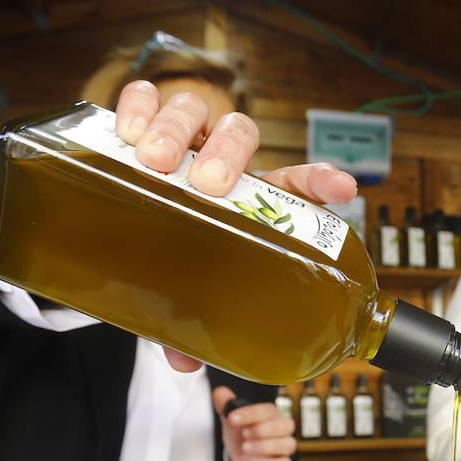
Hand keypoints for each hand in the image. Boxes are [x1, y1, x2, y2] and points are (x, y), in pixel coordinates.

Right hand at [115, 79, 358, 373]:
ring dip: (176, 129)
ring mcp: (180, 135)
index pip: (295, 180)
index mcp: (247, 196)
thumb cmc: (169, 253)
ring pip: (193, 110)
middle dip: (226, 154)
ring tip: (152, 160)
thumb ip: (188, 322)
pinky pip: (141, 96)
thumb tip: (186, 363)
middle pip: (239, 133)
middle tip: (205, 186)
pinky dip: (136, 104)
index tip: (342, 189)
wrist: (117, 223)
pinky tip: (125, 127)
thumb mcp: (182, 288)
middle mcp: (218, 159)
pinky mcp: (136, 121)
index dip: (320, 179)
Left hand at [212, 386, 295, 460]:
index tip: (231, 418)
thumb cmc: (242, 435)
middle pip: (285, 425)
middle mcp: (283, 429)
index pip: (267, 410)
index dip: (249, 413)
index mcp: (272, 414)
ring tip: (245, 448)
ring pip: (287, 445)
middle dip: (262, 429)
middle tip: (243, 434)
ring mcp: (285, 447)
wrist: (242, 459)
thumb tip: (219, 392)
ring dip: (265, 446)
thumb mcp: (232, 420)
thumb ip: (226, 405)